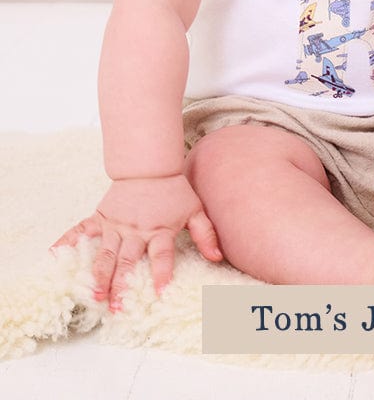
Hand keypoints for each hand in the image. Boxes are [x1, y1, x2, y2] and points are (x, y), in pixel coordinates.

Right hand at [51, 175, 222, 309]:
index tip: (160, 293)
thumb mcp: (195, 209)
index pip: (162, 255)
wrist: (149, 165)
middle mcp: (135, 230)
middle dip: (122, 286)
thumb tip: (218, 257)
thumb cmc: (173, 191)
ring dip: (98, 276)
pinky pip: (81, 230)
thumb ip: (205, 234)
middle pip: (128, 261)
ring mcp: (116, 224)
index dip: (162, 273)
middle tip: (117, 309)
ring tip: (93, 296)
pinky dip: (67, 241)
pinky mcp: (101, 217)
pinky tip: (53, 254)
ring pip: (105, 254)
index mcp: (159, 229)